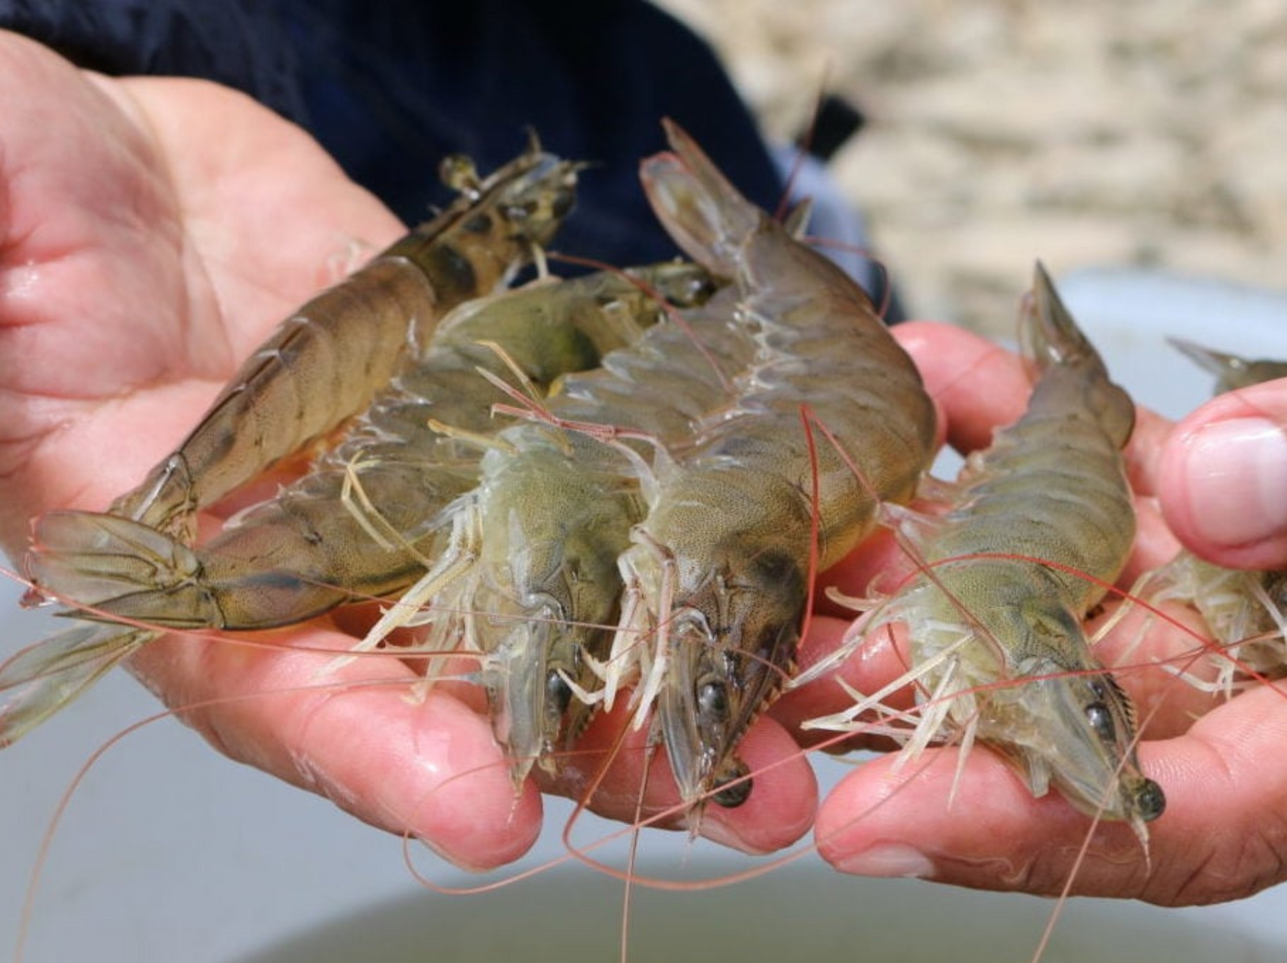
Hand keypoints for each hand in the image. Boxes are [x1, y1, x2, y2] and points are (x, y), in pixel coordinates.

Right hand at [0, 32, 815, 870]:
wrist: (129, 194)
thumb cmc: (26, 222)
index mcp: (197, 573)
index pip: (285, 690)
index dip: (379, 756)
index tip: (480, 814)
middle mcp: (340, 561)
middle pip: (486, 681)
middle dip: (614, 747)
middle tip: (746, 799)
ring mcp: (442, 489)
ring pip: (585, 585)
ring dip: (705, 645)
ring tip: (822, 697)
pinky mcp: (514, 410)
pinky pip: (620, 457)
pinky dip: (713, 490)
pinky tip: (818, 511)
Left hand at [779, 320, 1286, 904]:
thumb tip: (1221, 487)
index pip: (1169, 818)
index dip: (1016, 831)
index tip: (871, 830)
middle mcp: (1254, 666)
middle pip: (1051, 705)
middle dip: (892, 696)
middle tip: (745, 678)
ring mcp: (1220, 571)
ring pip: (1043, 573)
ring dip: (912, 541)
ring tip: (791, 513)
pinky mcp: (1213, 483)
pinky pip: (1089, 453)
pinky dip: (1012, 409)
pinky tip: (926, 364)